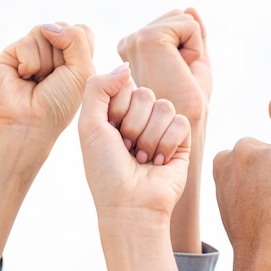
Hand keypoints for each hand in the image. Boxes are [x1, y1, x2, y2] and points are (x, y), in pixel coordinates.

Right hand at [0, 23, 94, 138]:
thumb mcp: (82, 71)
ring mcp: (31, 51)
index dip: (78, 46)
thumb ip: (76, 39)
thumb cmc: (59, 103)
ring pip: (44, 31)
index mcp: (73, 57)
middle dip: (62, 54)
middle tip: (54, 78)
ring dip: (45, 61)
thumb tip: (47, 27)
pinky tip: (23, 78)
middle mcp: (52, 52)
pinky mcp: (11, 53)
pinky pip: (26, 42)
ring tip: (38, 80)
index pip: (81, 30)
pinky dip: (29, 63)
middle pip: (62, 27)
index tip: (73, 73)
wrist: (30, 121)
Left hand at [79, 63, 190, 221]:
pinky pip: (180, 122)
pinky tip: (158, 163)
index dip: (117, 108)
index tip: (109, 132)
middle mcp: (138, 117)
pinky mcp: (181, 140)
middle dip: (134, 126)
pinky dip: (167, 145)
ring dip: (150, 139)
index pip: (124, 84)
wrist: (131, 205)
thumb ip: (97, 87)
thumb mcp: (89, 126)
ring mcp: (160, 127)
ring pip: (164, 107)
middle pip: (145, 94)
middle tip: (126, 149)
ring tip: (141, 159)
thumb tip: (126, 65)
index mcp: (115, 111)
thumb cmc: (106, 170)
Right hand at [117, 8, 210, 124]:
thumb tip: (189, 7)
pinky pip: (188, 25)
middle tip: (179, 74)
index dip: (188, 45)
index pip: (174, 22)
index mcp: (134, 48)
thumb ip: (191, 35)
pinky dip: (196, 48)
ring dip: (193, 46)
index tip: (177, 74)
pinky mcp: (147, 40)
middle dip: (190, 41)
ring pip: (183, 17)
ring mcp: (134, 40)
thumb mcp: (193, 62)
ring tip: (179, 73)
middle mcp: (129, 42)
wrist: (180, 128)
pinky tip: (181, 70)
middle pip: (177, 15)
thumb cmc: (187, 104)